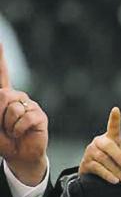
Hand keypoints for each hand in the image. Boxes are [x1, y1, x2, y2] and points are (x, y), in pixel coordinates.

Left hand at [0, 42, 46, 185]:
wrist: (19, 155)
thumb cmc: (2, 139)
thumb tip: (3, 95)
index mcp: (4, 96)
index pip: (2, 73)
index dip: (0, 57)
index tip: (0, 41)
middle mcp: (17, 97)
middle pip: (3, 95)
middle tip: (4, 127)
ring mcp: (30, 105)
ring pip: (13, 108)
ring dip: (9, 125)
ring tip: (14, 132)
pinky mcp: (39, 116)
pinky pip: (25, 118)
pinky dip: (19, 129)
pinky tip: (22, 133)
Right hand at [79, 106, 120, 183]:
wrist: (94, 174)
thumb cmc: (112, 162)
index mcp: (109, 139)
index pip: (113, 127)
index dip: (114, 119)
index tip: (116, 110)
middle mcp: (98, 142)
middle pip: (108, 146)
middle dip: (119, 157)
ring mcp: (90, 152)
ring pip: (104, 159)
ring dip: (116, 170)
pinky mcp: (86, 163)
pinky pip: (98, 168)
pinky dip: (108, 175)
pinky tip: (115, 180)